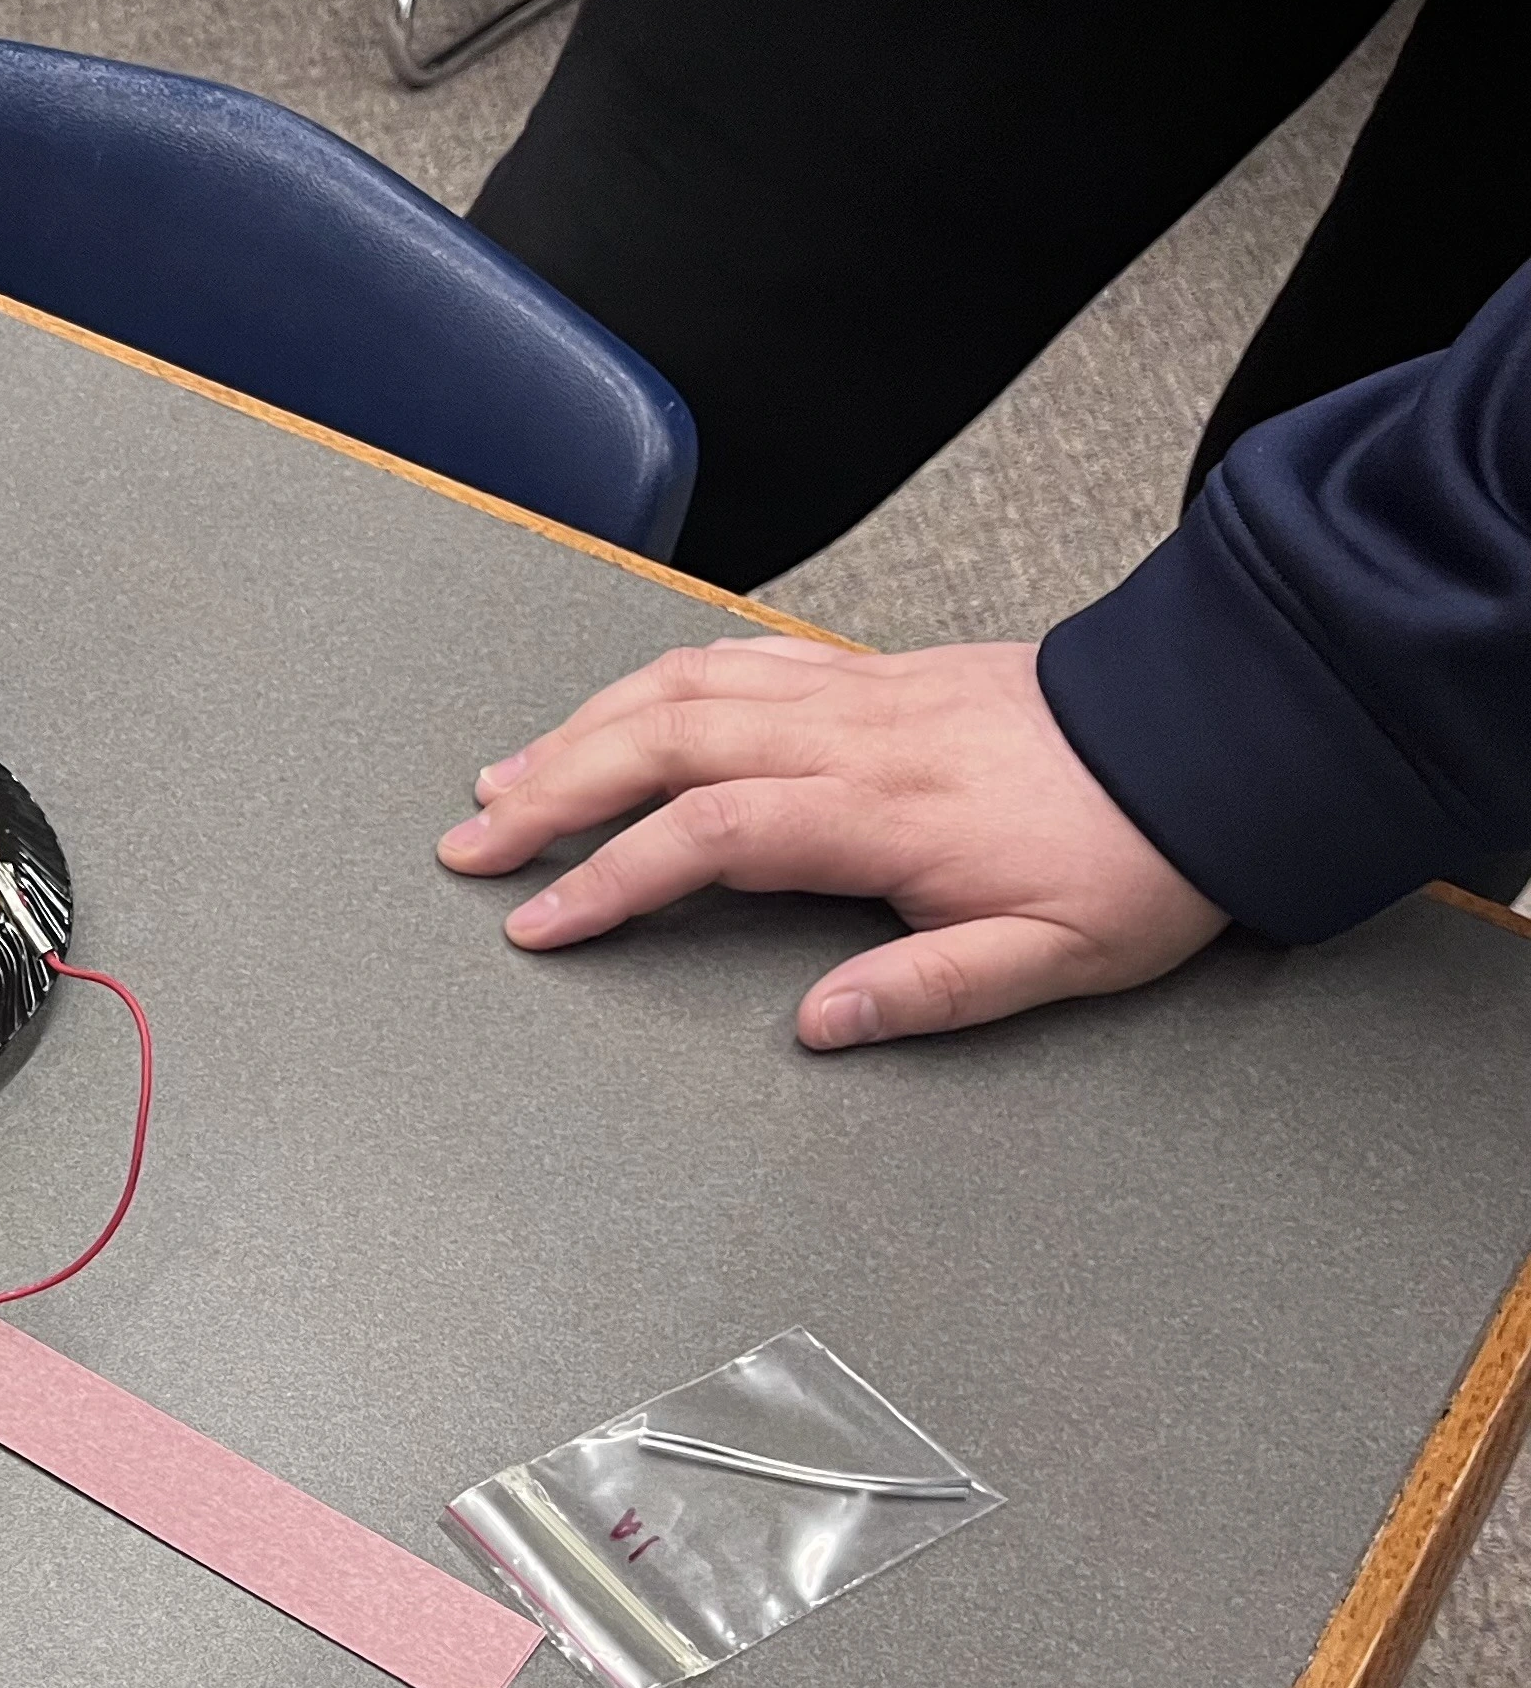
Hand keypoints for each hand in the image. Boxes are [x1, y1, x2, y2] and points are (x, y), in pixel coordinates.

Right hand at [441, 638, 1225, 1046]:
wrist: (1217, 738)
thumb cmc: (1137, 855)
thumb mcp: (1059, 957)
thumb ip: (930, 991)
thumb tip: (818, 1028)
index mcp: (885, 812)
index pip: (709, 834)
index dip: (611, 879)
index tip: (540, 924)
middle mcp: (852, 736)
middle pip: (663, 740)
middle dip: (550, 790)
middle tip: (470, 842)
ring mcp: (855, 692)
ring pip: (686, 688)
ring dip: (581, 730)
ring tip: (504, 778)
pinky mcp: (869, 673)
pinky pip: (736, 659)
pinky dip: (653, 683)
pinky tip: (614, 712)